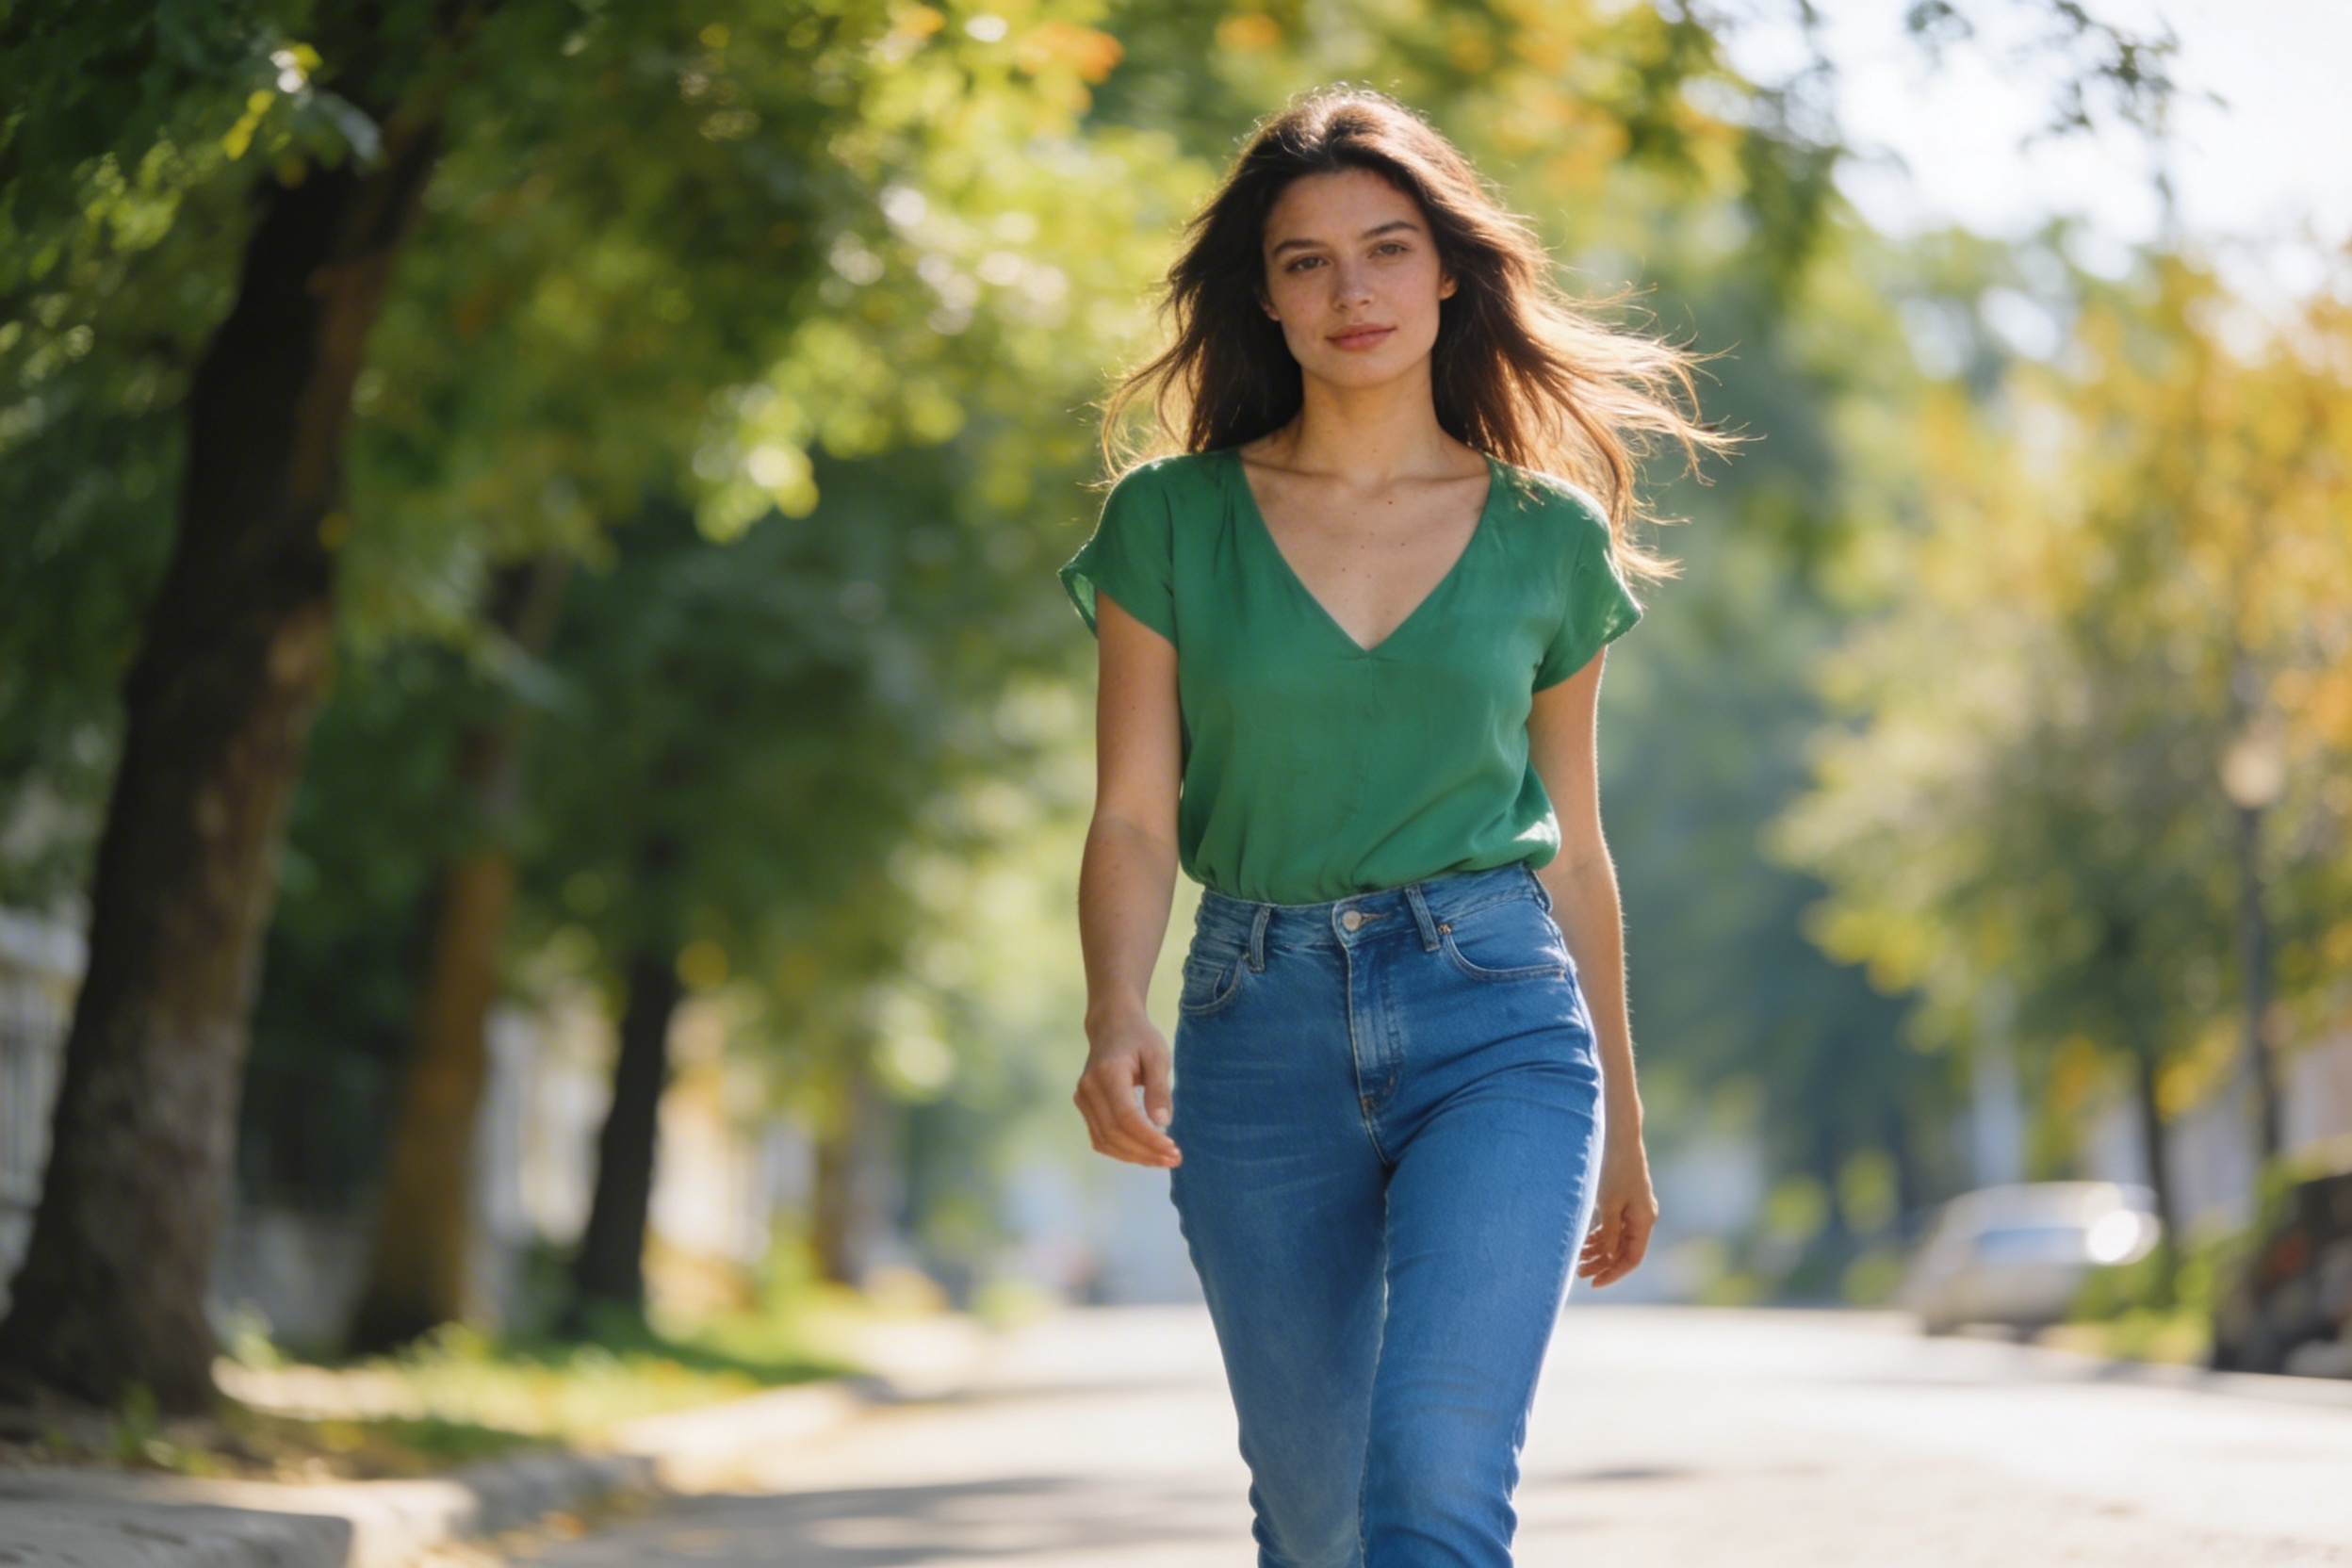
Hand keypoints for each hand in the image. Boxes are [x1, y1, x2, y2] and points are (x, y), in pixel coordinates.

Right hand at [1073, 1014, 1180, 1167]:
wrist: (1112, 1026)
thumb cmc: (1139, 1038)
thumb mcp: (1157, 1056)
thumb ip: (1159, 1089)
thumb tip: (1163, 1123)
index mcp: (1108, 1073)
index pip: (1125, 1116)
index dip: (1148, 1138)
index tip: (1172, 1150)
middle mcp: (1089, 1088)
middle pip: (1113, 1133)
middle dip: (1144, 1152)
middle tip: (1173, 1159)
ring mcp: (1082, 1098)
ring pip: (1104, 1140)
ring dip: (1133, 1156)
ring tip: (1161, 1160)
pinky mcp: (1083, 1106)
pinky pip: (1099, 1137)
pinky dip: (1120, 1150)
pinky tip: (1142, 1152)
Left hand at [1577, 1117, 1656, 1286]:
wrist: (1619, 1139)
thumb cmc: (1615, 1170)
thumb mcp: (1609, 1205)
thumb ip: (1608, 1234)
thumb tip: (1605, 1259)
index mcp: (1644, 1222)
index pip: (1631, 1259)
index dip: (1613, 1273)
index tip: (1593, 1282)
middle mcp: (1643, 1219)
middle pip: (1623, 1252)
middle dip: (1602, 1264)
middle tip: (1578, 1273)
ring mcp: (1634, 1211)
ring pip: (1616, 1240)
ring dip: (1598, 1251)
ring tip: (1577, 1259)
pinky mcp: (1624, 1203)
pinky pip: (1613, 1227)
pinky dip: (1599, 1236)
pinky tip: (1583, 1242)